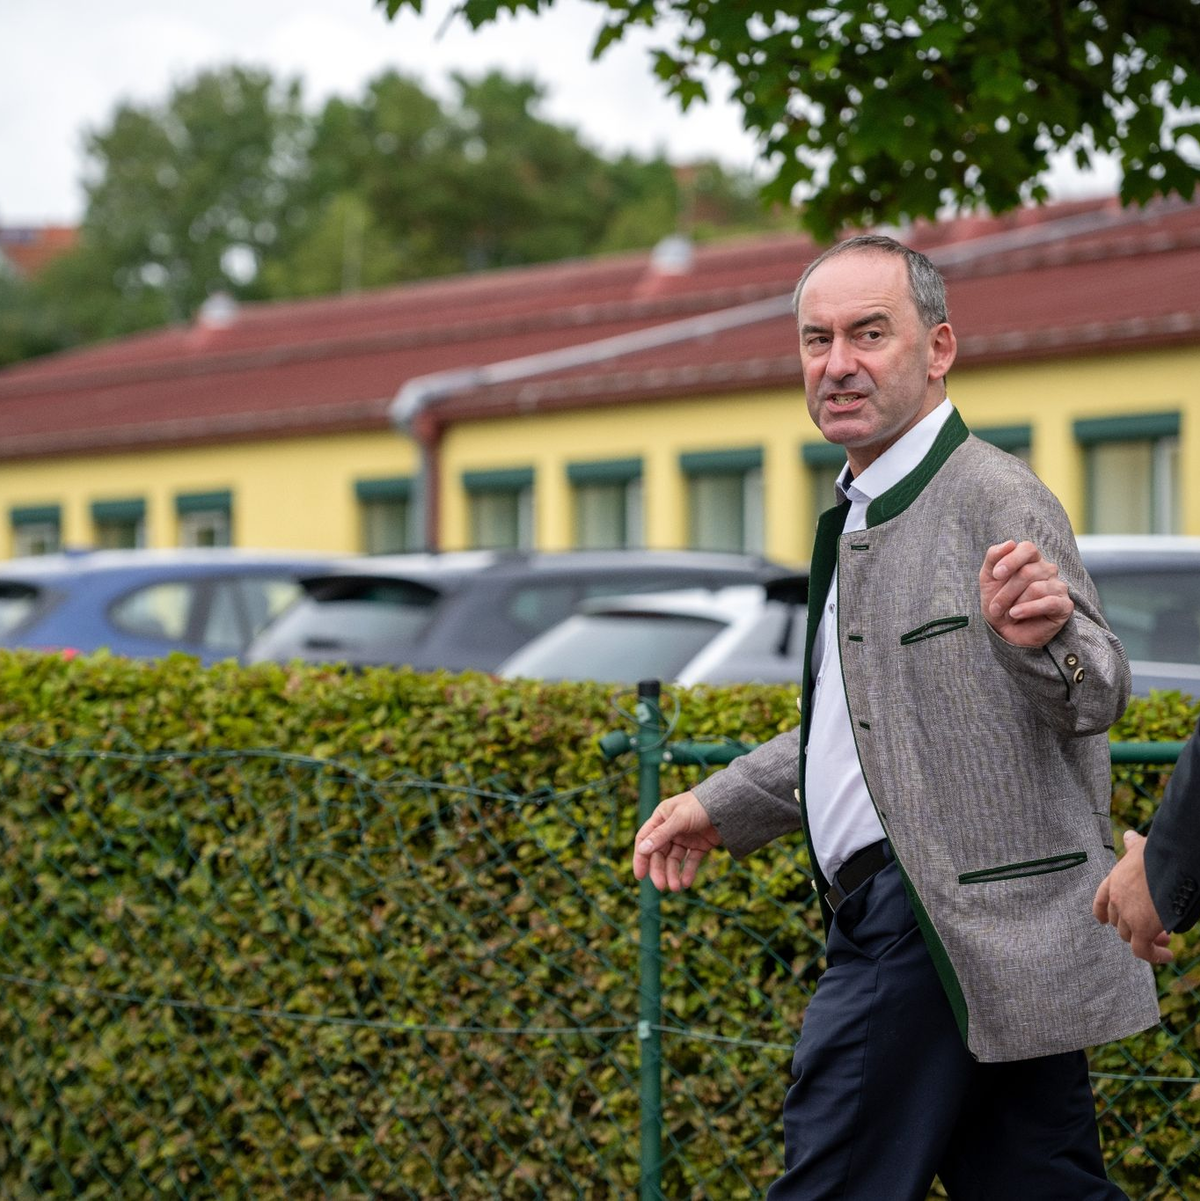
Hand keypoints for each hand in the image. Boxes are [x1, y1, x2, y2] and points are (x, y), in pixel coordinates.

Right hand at [632, 790, 722, 890]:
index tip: (640, 876)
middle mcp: (670, 829)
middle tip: (662, 886)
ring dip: (673, 874)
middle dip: (659, 870)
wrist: (729, 805)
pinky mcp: (699, 845)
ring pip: (674, 860)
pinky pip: (691, 861)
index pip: (645, 839)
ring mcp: (685, 838)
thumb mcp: (679, 819)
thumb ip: (661, 835)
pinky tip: (686, 882)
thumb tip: (643, 850)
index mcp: (661, 818)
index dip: (641, 857)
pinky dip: (688, 872)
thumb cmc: (701, 805)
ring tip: (677, 888)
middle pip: (659, 853)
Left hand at [979, 540, 1073, 647]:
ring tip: (1008, 614)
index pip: (1027, 548)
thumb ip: (994, 557)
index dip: (1011, 560)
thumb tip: (1009, 543)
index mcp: (1031, 559)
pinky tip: (1016, 614)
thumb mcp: (988, 579)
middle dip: (1006, 592)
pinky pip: (1049, 602)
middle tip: (995, 608)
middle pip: (1027, 572)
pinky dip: (1028, 609)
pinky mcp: (1065, 605)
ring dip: (1014, 604)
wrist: (1006, 631)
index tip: (996, 575)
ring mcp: (1058, 586)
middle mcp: (1047, 569)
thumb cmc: (999, 601)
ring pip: (1035, 588)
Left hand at [1092, 830, 1172, 964]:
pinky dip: (1154, 956)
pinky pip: (1143, 951)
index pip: (1101, 900)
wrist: (1169, 862)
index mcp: (1114, 880)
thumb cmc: (1157, 852)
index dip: (1102, 912)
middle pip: (1118, 921)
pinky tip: (1167, 955)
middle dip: (1134, 926)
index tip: (1103, 921)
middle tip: (1155, 930)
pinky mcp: (1142, 929)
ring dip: (1146, 939)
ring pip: (1130, 936)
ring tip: (1164, 939)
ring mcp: (1127, 914)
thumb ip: (1133, 846)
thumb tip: (1129, 835)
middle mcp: (1117, 898)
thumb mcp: (1141, 848)